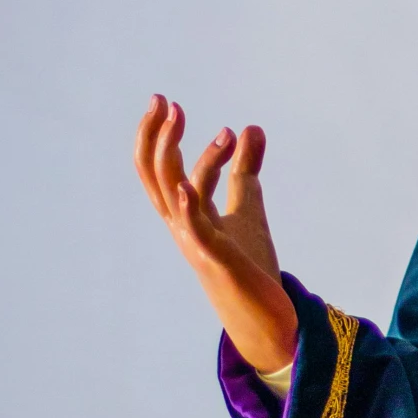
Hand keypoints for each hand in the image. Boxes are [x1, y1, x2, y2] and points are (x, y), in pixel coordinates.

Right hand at [134, 96, 298, 372]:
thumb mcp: (247, 208)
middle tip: (164, 101)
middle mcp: (182, 225)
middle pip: (155, 176)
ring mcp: (196, 242)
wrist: (263, 317)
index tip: (184, 109)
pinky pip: (194, 232)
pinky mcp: (217, 260)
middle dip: (156, 137)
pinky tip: (187, 187)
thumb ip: (244, 170)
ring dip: (179, 156)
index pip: (166, 168)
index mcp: (186, 213)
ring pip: (173, 194)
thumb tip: (251, 127)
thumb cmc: (247, 265)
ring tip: (190, 122)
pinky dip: (188, 208)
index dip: (170, 137)